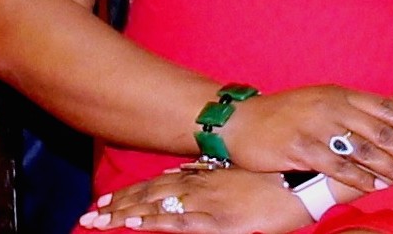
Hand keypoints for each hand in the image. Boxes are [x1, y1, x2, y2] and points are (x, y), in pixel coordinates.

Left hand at [83, 167, 309, 231]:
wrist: (303, 179)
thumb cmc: (274, 175)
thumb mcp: (235, 169)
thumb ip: (206, 171)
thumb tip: (180, 170)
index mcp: (202, 176)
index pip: (156, 186)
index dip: (128, 195)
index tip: (103, 202)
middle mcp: (199, 186)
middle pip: (149, 196)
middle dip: (117, 207)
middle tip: (89, 216)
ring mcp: (207, 202)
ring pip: (157, 208)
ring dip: (126, 215)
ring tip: (99, 222)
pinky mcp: (218, 220)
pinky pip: (179, 222)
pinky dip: (155, 222)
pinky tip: (135, 224)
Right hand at [219, 84, 392, 192]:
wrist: (240, 122)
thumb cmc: (285, 115)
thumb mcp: (320, 101)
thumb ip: (350, 111)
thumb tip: (387, 128)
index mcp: (341, 93)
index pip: (387, 108)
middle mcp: (332, 106)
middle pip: (383, 131)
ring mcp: (316, 127)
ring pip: (365, 151)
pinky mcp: (301, 148)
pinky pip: (338, 167)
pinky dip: (362, 179)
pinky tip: (379, 188)